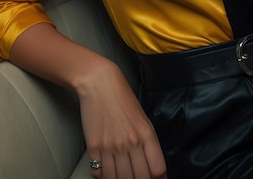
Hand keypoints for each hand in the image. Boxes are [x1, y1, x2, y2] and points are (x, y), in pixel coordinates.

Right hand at [78, 59, 166, 178]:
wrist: (100, 84)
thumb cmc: (122, 98)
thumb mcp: (142, 118)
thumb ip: (146, 142)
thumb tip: (149, 165)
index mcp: (146, 134)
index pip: (157, 170)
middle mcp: (130, 142)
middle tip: (136, 176)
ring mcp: (111, 146)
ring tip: (121, 175)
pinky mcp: (94, 146)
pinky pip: (99, 173)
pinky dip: (103, 175)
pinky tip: (106, 171)